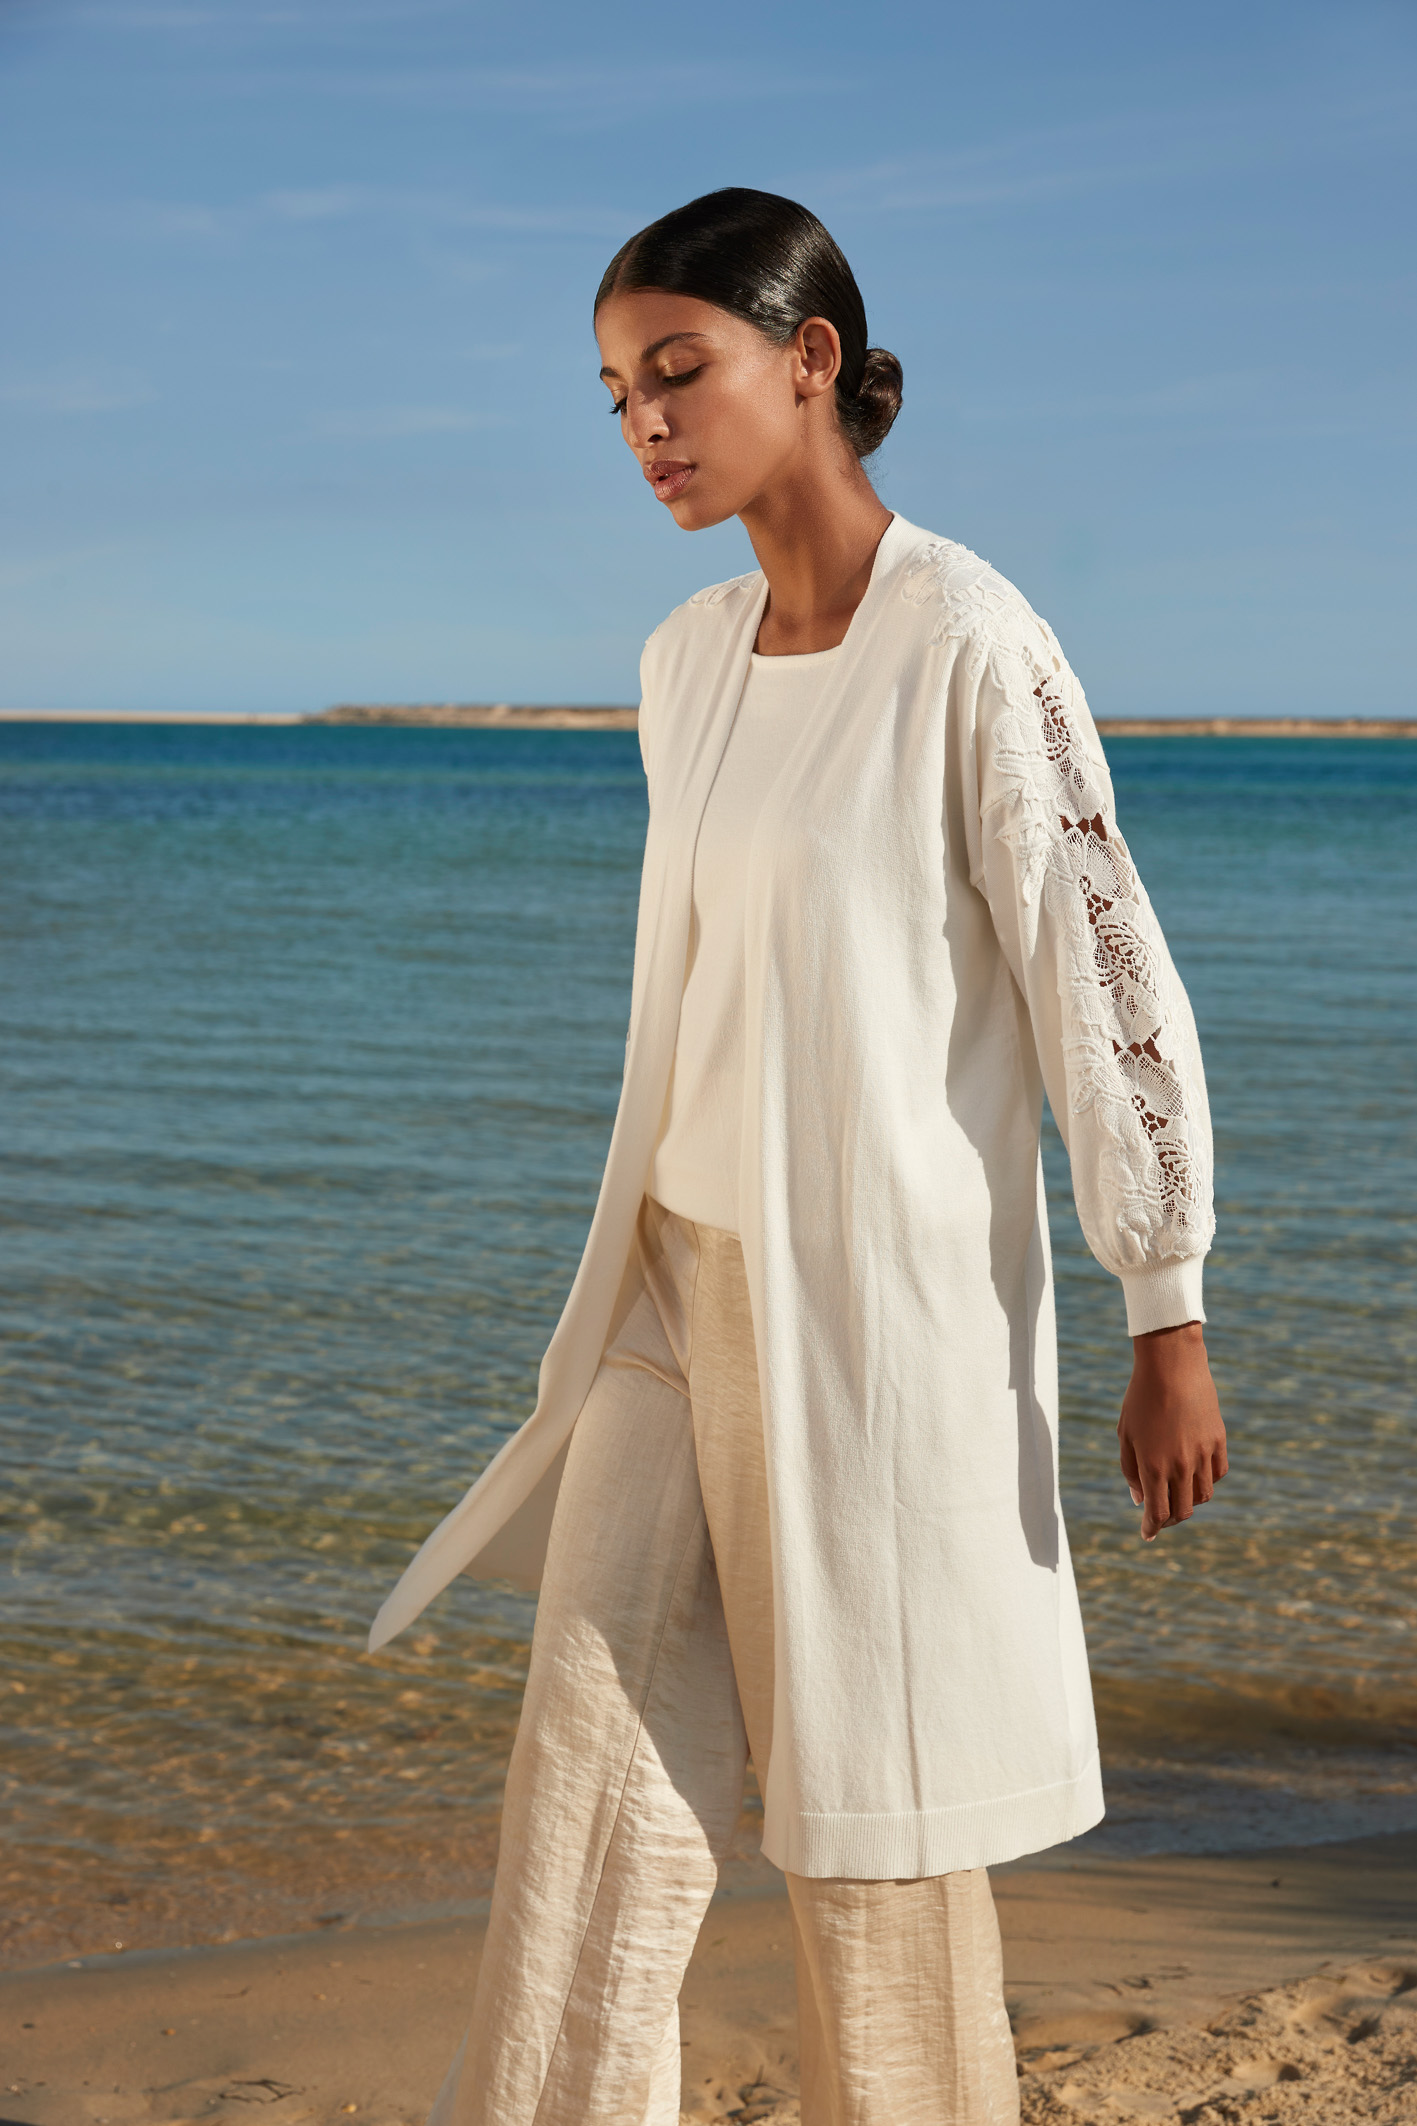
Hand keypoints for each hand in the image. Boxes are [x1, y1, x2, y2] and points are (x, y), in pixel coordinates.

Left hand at [1117, 1321, 1227, 1541]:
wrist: (1172, 1366)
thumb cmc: (1141, 1400)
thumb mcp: (1126, 1436)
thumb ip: (1130, 1471)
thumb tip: (1139, 1499)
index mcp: (1153, 1467)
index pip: (1158, 1513)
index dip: (1152, 1528)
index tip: (1147, 1534)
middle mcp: (1180, 1466)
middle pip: (1182, 1511)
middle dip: (1170, 1519)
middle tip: (1161, 1516)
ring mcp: (1203, 1454)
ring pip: (1202, 1496)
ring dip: (1189, 1502)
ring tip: (1176, 1494)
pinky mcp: (1218, 1441)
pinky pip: (1217, 1474)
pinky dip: (1206, 1481)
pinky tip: (1194, 1475)